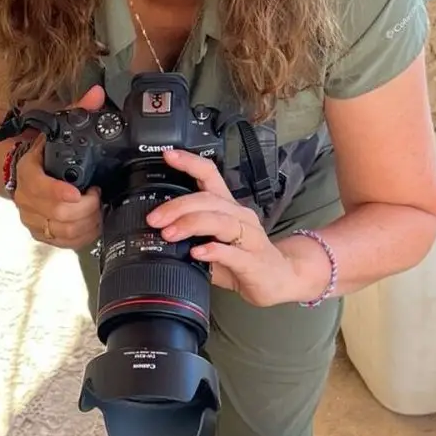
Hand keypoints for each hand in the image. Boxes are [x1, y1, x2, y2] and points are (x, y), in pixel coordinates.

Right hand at [13, 84, 103, 249]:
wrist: (24, 173)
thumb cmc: (44, 153)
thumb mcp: (56, 129)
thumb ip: (77, 110)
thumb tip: (96, 94)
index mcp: (28, 173)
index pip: (40, 187)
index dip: (60, 193)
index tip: (79, 192)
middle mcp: (26, 199)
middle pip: (57, 214)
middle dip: (85, 208)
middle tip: (98, 195)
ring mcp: (33, 219)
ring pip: (63, 231)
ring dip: (86, 222)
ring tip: (98, 208)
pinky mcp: (42, 234)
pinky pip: (64, 242)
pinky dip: (83, 235)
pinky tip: (92, 222)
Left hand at [147, 148, 319, 306]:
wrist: (280, 280)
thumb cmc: (245, 260)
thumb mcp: (214, 243)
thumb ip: (190, 237)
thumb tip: (158, 234)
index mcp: (228, 208)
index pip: (211, 176)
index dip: (190, 163)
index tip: (169, 156)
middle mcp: (240, 217)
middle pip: (209, 200)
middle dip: (178, 206)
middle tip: (155, 219)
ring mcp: (250, 238)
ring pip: (220, 221)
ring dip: (192, 224)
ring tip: (169, 233)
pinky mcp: (254, 261)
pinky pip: (233, 253)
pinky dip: (213, 251)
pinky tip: (197, 253)